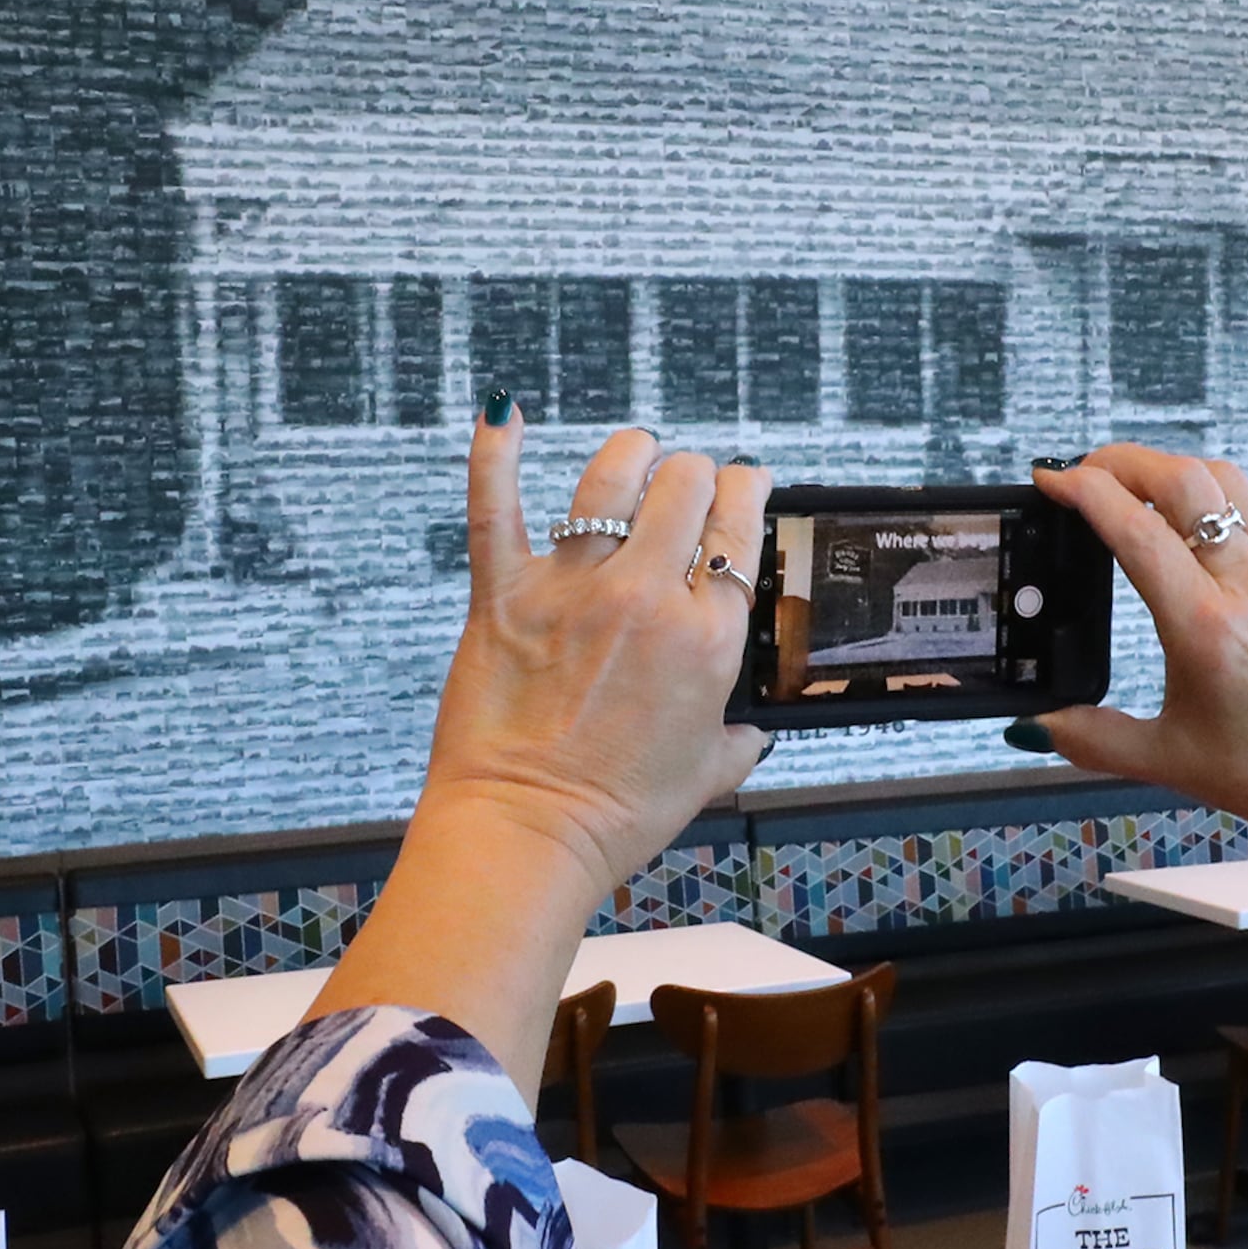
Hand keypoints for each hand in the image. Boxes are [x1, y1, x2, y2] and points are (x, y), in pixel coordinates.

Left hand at [315, 409, 772, 1099]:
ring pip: (611, 480)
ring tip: (634, 449)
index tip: (743, 485)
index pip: (741, 527)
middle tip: (685, 481)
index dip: (746, 491)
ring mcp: (574, 592)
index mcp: (708, 639)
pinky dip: (494, 453)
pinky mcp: (504, 596)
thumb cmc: (612, 816)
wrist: (528, 835)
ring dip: (630, 453)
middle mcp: (648, 600)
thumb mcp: (706, 777)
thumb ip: (737, 742)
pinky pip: (495, 505)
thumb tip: (753, 733)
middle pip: (685, 488)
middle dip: (692, 473)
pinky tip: (501, 413)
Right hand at [1027, 445, 1247, 851]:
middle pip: (1178, 478)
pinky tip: (1198, 512)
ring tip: (1134, 485)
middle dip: (1119, 461)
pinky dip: (1218, 489)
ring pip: (1223, 477)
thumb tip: (1034, 726)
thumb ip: (1092, 739)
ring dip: (1170, 468)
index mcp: (1205, 626)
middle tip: (1082, 472)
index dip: (1082, 490)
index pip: (1133, 527)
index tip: (1051, 481)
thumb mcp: (1172, 762)